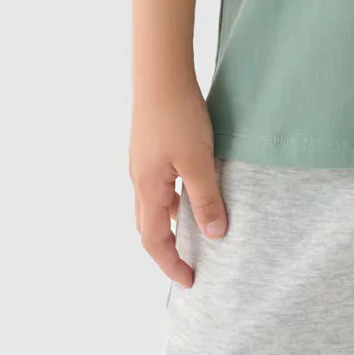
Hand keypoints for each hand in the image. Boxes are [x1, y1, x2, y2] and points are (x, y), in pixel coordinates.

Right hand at [129, 76, 227, 285]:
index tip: (190, 281)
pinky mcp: (150, 146)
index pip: (153, 240)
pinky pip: (159, 185)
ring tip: (197, 228)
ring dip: (171, 222)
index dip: (170, 263)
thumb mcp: (198, 160)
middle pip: (148, 226)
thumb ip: (206, 198)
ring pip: (154, 204)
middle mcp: (139, 179)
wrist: (160, 73)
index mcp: (147, 189)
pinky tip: (193, 189)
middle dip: (167, 249)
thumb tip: (214, 235)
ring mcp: (142, 162)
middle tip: (191, 262)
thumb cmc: (177, 115)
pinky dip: (174, 198)